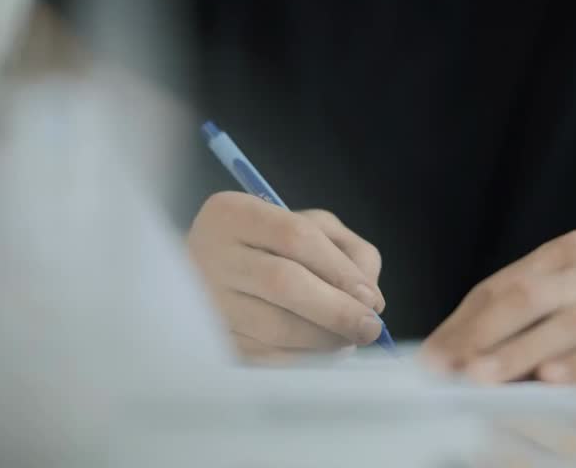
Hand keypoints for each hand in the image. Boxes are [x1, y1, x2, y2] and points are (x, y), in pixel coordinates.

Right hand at [187, 192, 384, 361]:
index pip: (296, 237)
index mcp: (234, 214)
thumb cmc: (270, 249)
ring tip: (347, 341)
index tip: (372, 299)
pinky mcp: (207, 340)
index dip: (341, 271)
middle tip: (370, 329)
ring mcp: (204, 300)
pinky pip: (264, 357)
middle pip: (283, 282)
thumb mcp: (310, 229)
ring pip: (274, 326)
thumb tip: (369, 299)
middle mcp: (210, 254)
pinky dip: (301, 359)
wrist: (204, 277)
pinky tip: (318, 353)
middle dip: (337, 311)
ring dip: (323, 339)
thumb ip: (350, 252)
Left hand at [422, 230, 575, 383]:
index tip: (434, 353)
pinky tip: (553, 380)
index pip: (503, 286)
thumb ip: (539, 302)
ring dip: (520, 352)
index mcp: (570, 252)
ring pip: (568, 325)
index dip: (463, 321)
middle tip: (447, 368)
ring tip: (483, 376)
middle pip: (527, 299)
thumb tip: (473, 343)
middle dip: (479, 336)